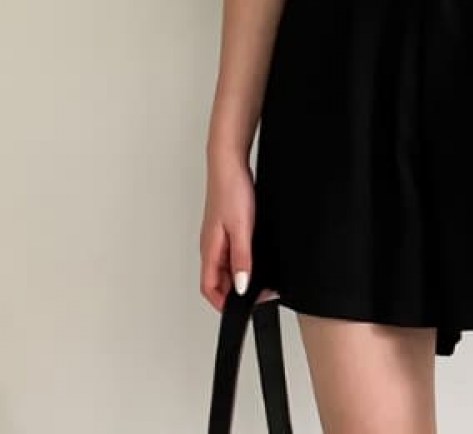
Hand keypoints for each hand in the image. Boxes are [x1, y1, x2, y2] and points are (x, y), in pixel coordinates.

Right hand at [200, 153, 271, 309]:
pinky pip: (233, 250)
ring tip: (261, 277)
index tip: (242, 310)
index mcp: (210, 249)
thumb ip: (242, 258)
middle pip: (219, 279)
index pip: (210, 288)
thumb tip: (242, 286)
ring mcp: (219, 235)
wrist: (230, 162)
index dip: (223, 303)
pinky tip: (256, 254)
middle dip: (236, 292)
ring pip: (227, 265)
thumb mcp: (241, 228)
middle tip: (259, 295)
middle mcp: (211, 245)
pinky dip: (243, 258)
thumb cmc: (230, 189)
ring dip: (241, 274)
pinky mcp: (228, 225)